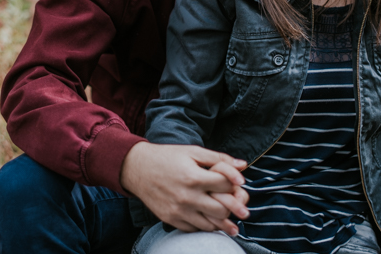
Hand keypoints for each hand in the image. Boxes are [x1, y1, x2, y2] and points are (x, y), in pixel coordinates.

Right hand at [120, 142, 248, 234]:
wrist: (137, 168)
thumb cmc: (167, 157)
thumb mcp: (193, 151)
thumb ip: (219, 158)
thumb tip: (243, 166)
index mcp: (193, 177)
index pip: (225, 185)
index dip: (235, 183)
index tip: (238, 183)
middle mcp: (186, 196)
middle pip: (221, 209)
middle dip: (234, 207)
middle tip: (241, 208)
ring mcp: (178, 210)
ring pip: (210, 224)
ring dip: (222, 221)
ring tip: (230, 221)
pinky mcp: (171, 219)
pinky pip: (195, 229)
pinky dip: (205, 226)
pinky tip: (209, 220)